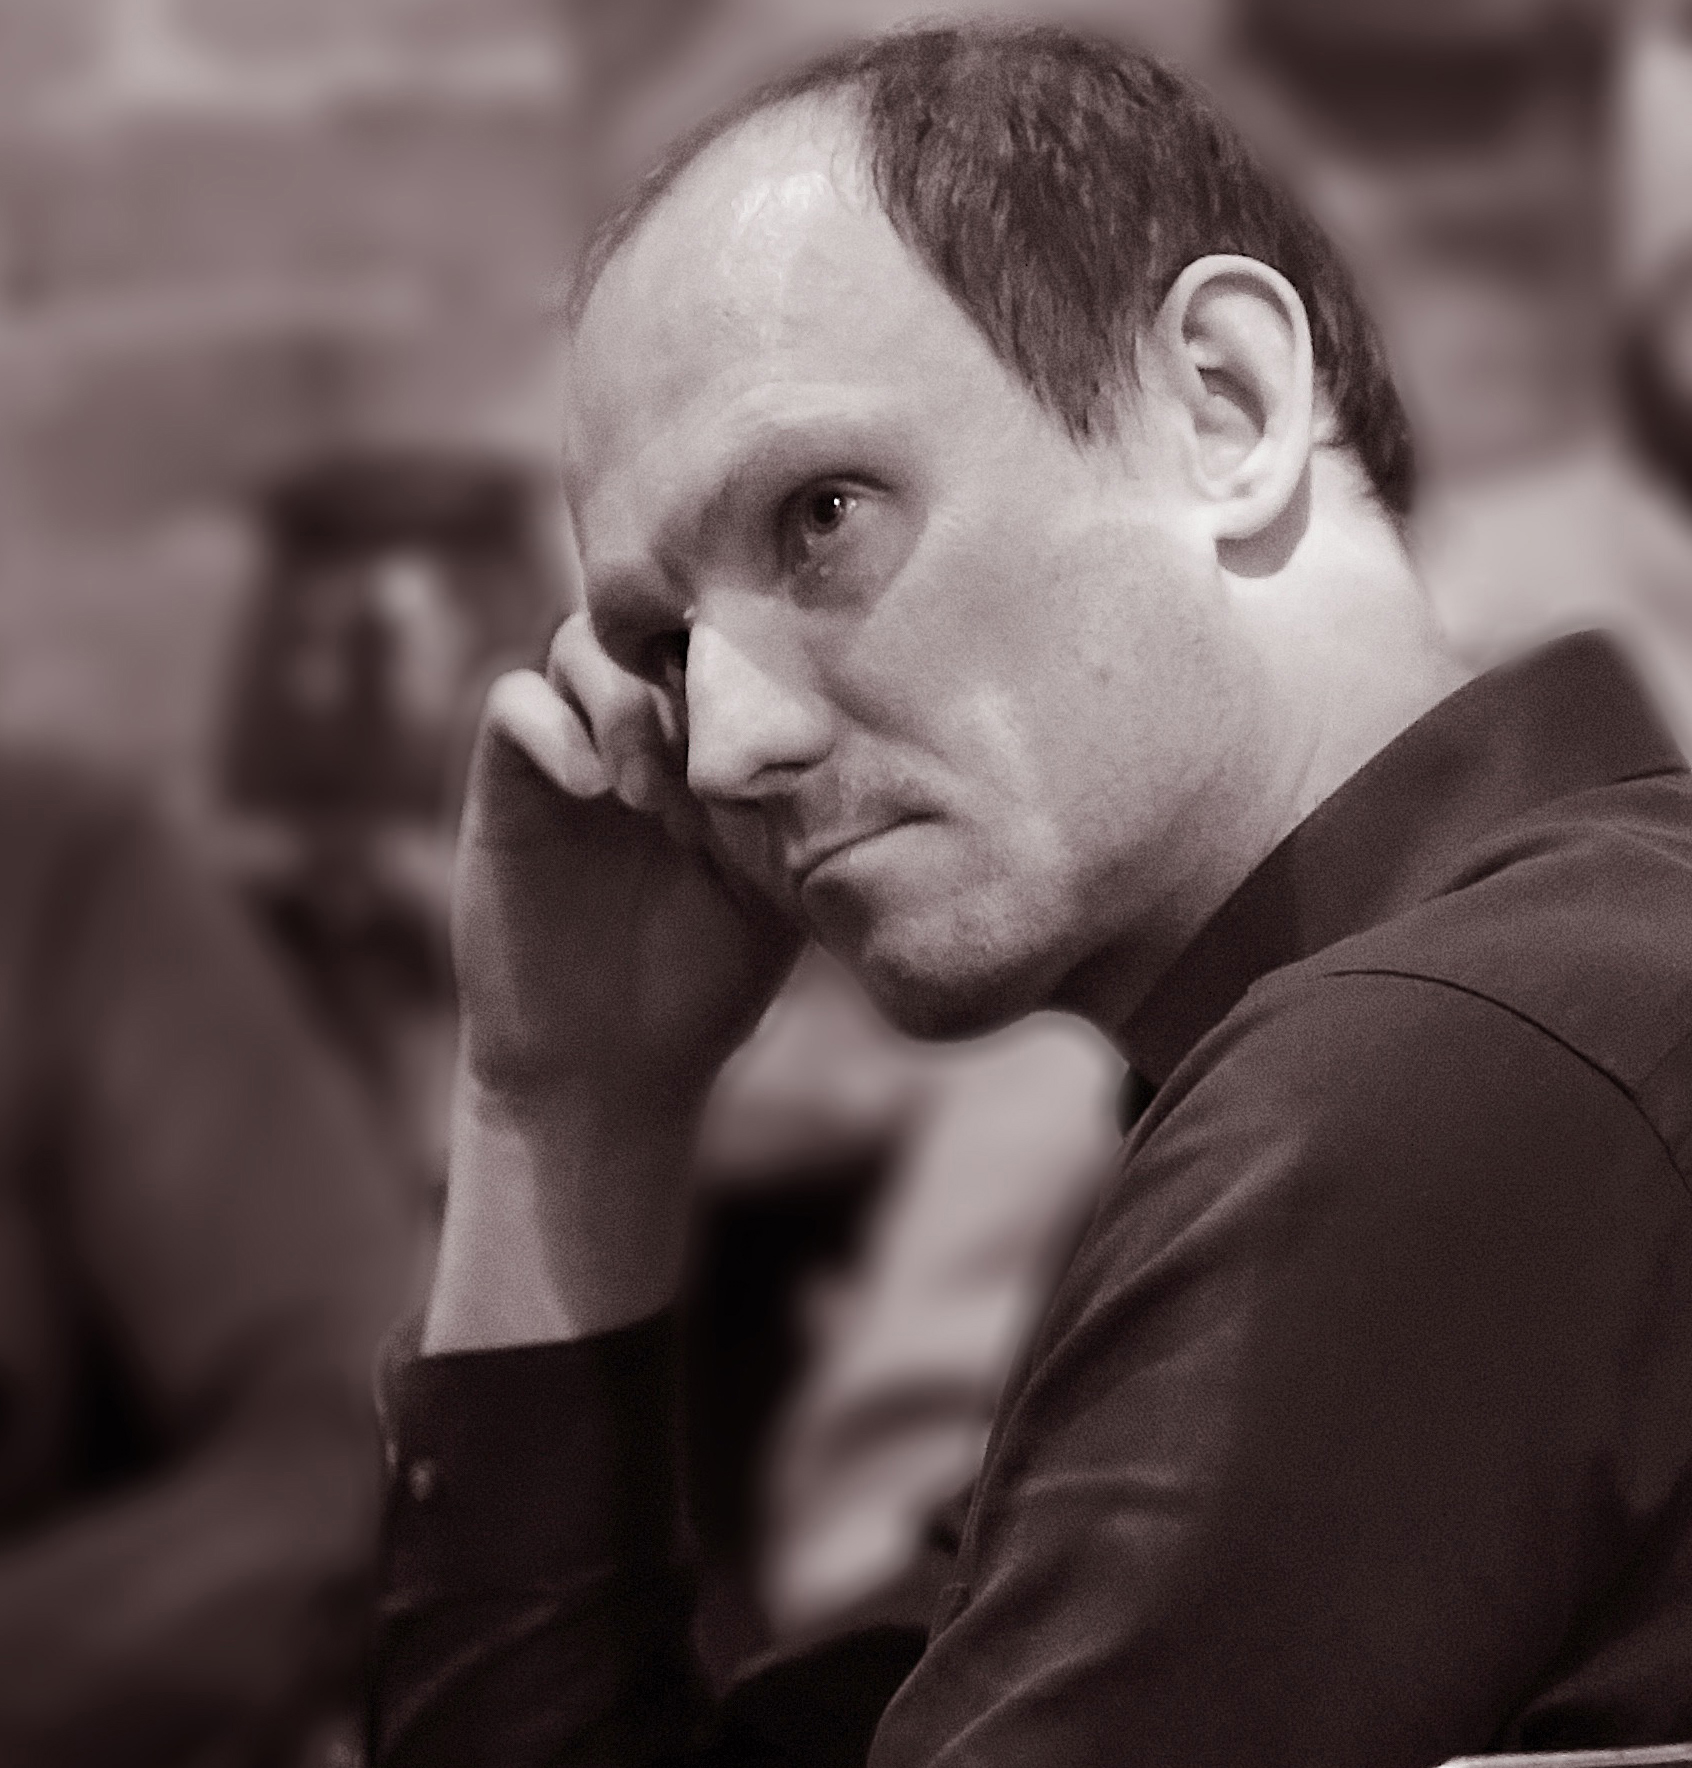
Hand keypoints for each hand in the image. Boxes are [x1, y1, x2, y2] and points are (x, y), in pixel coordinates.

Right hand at [425, 613, 802, 1350]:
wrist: (610, 1064)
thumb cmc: (709, 981)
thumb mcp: (785, 891)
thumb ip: (808, 812)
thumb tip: (880, 741)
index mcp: (714, 743)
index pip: (729, 642)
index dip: (750, 652)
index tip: (777, 713)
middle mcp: (644, 729)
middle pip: (655, 621)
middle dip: (684, 664)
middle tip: (708, 745)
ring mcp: (575, 748)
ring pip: (581, 643)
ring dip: (623, 698)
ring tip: (650, 791)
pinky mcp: (511, 781)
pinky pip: (513, 701)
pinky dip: (553, 727)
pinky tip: (595, 790)